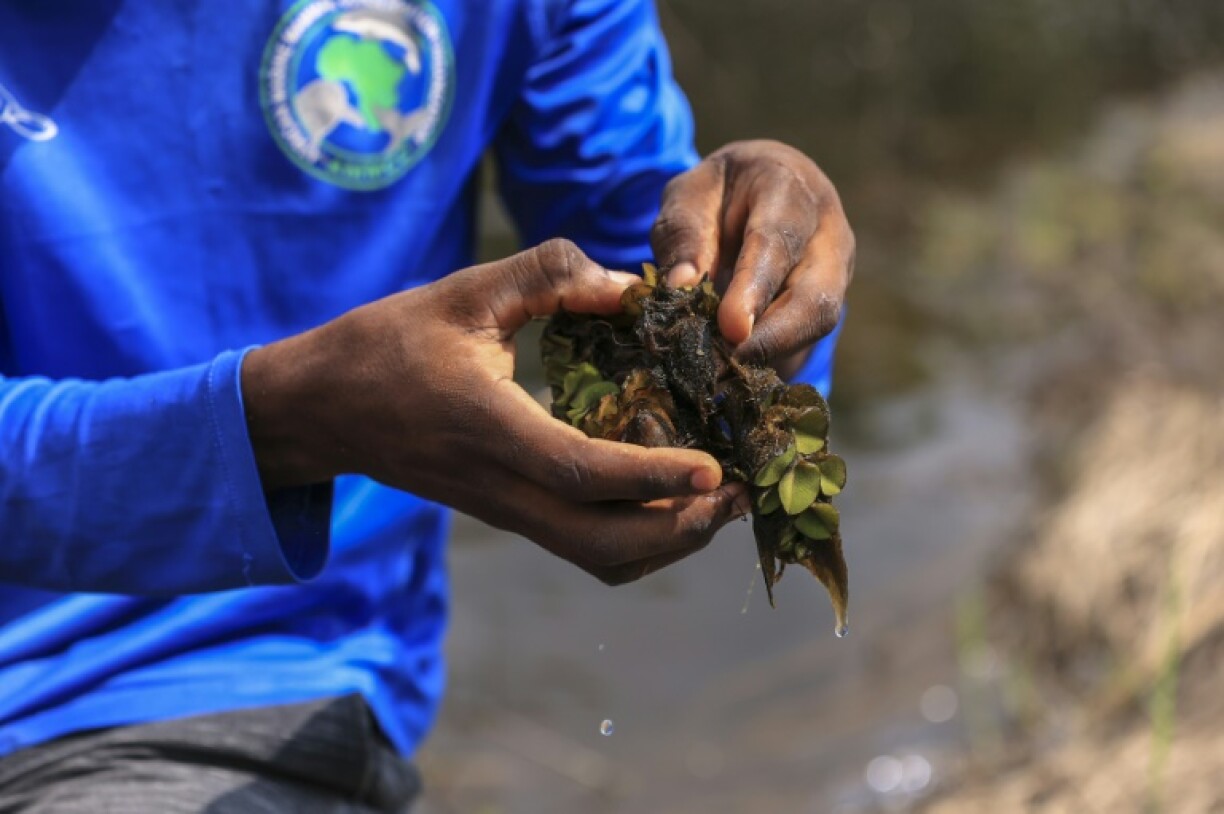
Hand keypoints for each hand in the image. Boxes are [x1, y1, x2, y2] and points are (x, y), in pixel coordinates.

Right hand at [242, 240, 749, 583]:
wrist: (324, 408)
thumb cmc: (389, 343)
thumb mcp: (463, 291)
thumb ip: (547, 275)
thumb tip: (630, 284)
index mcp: (489, 427)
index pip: (581, 473)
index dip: (653, 476)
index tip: (714, 467)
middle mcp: (500, 485)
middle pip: (601, 543)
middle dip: (680, 530)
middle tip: (739, 493)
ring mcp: (503, 509)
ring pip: (595, 557)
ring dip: (664, 542)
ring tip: (719, 502)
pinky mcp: (506, 513)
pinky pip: (580, 547)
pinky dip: (635, 541)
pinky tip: (668, 502)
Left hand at [651, 140, 854, 366]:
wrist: (755, 190)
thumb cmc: (717, 194)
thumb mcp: (688, 198)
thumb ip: (684, 236)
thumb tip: (679, 288)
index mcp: (788, 188)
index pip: (777, 241)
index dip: (754, 288)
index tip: (730, 329)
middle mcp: (827, 230)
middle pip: (816, 294)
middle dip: (773, 337)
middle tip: (723, 366)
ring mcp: (836, 269)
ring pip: (817, 322)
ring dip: (770, 352)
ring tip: (720, 372)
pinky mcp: (829, 301)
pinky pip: (806, 337)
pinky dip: (770, 356)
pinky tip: (733, 370)